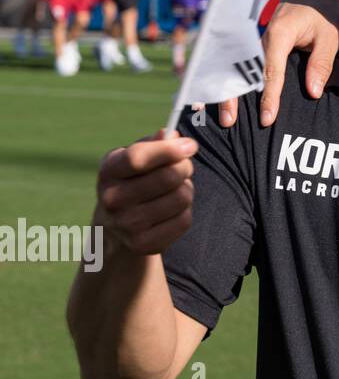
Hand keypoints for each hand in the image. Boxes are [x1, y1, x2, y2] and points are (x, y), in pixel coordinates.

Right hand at [96, 130, 196, 254]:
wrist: (117, 223)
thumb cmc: (135, 179)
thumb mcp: (137, 156)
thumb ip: (155, 143)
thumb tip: (170, 134)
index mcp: (108, 170)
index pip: (138, 158)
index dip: (169, 150)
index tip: (190, 145)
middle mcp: (111, 198)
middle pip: (168, 177)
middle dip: (185, 167)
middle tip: (185, 167)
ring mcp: (125, 224)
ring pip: (181, 198)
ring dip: (187, 189)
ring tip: (176, 189)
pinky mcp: (142, 244)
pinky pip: (184, 221)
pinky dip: (186, 212)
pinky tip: (172, 210)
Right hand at [217, 0, 338, 127]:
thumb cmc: (325, 14)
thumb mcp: (331, 37)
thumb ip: (321, 64)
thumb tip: (313, 93)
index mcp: (279, 32)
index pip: (271, 70)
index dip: (269, 96)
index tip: (267, 118)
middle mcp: (261, 34)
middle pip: (245, 70)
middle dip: (234, 97)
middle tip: (228, 122)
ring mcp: (256, 37)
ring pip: (240, 68)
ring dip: (230, 91)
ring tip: (225, 117)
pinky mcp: (257, 41)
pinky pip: (244, 63)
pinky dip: (235, 80)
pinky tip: (229, 97)